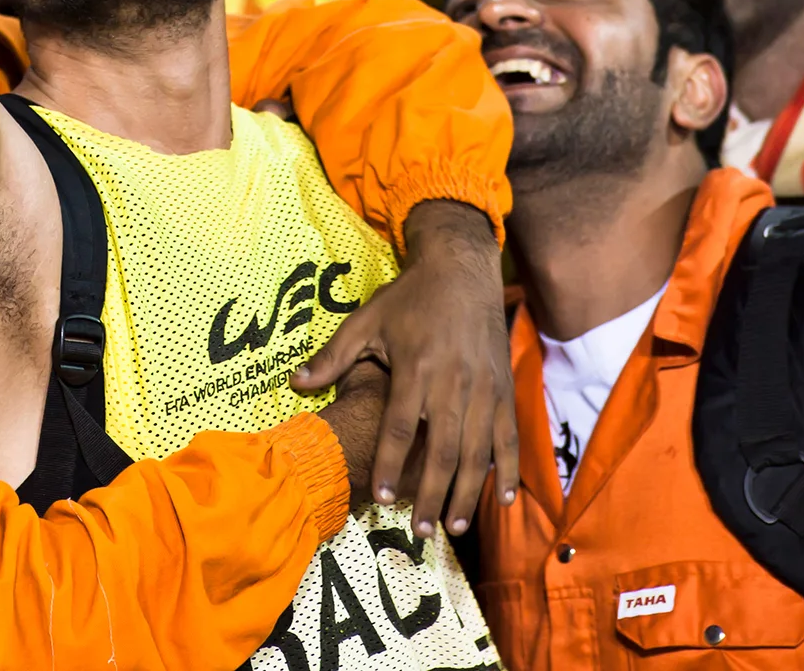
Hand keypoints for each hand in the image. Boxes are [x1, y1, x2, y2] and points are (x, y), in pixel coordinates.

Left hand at [292, 200, 517, 537]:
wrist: (461, 270)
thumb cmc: (410, 298)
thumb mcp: (367, 320)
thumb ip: (333, 357)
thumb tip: (296, 383)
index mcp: (416, 368)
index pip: (400, 427)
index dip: (391, 464)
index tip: (381, 496)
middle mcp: (452, 383)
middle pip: (442, 450)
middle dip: (431, 495)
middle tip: (420, 531)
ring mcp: (482, 389)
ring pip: (477, 452)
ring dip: (466, 494)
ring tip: (453, 527)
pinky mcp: (503, 390)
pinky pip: (507, 437)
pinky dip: (505, 469)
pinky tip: (500, 499)